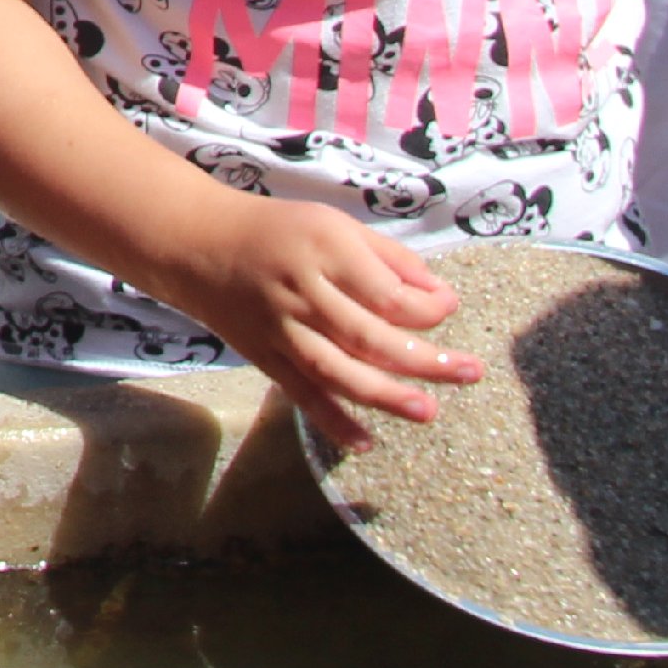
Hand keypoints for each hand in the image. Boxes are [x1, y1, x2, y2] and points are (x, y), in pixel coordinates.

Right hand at [159, 196, 475, 448]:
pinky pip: (300, 393)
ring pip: (337, 370)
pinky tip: (365, 442)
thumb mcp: (334, 225)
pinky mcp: (263, 355)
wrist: (196, 244)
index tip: (450, 308)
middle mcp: (301, 290)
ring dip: (386, 395)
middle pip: (370, 335)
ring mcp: (279, 327)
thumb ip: (388, 259)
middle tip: (470, 372)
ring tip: (428, 411)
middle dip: (425, 359)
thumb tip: (440, 297)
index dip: (428, 307)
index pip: (388, 291)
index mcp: (324, 249)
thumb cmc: (277, 231)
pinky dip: (331, 420)